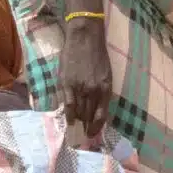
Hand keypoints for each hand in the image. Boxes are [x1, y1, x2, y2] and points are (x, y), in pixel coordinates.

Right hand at [60, 14, 111, 141]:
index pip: (102, 116)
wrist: (85, 37)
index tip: (92, 134)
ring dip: (78, 121)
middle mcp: (94, 91)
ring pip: (79, 112)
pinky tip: (69, 121)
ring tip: (76, 127)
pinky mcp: (67, 84)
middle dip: (86, 126)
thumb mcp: (106, 74)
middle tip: (83, 134)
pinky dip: (69, 115)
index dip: (97, 128)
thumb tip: (96, 109)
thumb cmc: (97, 55)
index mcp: (106, 89)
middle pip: (89, 116)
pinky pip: (68, 105)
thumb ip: (101, 91)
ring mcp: (80, 88)